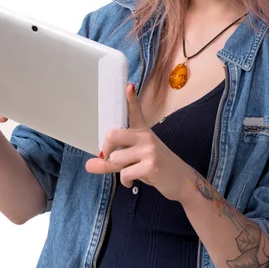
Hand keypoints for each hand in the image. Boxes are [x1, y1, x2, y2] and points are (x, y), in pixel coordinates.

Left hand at [85, 83, 194, 202]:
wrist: (180, 180)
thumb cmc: (154, 167)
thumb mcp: (132, 161)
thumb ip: (110, 162)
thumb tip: (88, 165)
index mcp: (142, 131)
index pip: (135, 111)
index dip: (131, 98)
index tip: (128, 85)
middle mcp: (146, 137)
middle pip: (113, 135)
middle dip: (106, 150)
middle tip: (110, 157)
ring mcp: (149, 150)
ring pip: (116, 158)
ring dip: (118, 169)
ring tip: (130, 171)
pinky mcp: (151, 166)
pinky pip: (125, 173)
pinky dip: (125, 181)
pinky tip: (132, 182)